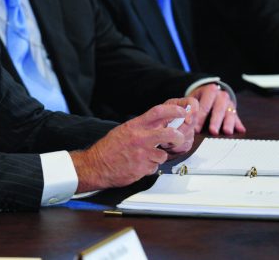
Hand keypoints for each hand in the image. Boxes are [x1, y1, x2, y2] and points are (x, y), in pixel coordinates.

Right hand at [70, 98, 193, 192]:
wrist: (96, 166)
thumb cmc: (108, 149)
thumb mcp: (124, 130)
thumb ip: (141, 127)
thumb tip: (159, 124)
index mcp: (135, 126)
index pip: (158, 112)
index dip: (174, 110)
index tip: (183, 111)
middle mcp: (140, 138)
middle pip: (170, 133)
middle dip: (179, 136)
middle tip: (178, 138)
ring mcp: (142, 154)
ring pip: (163, 154)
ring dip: (158, 156)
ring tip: (146, 156)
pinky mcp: (142, 168)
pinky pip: (154, 167)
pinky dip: (150, 167)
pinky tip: (139, 165)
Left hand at [189, 84, 245, 135]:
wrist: (211, 93)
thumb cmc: (199, 99)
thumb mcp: (193, 98)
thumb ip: (188, 107)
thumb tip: (184, 119)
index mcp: (210, 91)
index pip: (204, 105)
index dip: (200, 117)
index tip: (196, 129)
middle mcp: (221, 96)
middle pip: (219, 109)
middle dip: (215, 121)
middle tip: (212, 131)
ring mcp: (229, 103)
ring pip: (230, 113)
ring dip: (228, 123)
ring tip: (227, 132)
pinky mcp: (234, 111)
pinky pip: (237, 118)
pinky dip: (238, 124)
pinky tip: (241, 130)